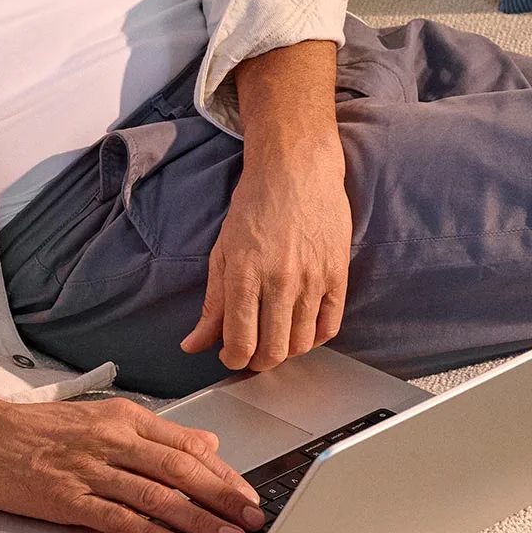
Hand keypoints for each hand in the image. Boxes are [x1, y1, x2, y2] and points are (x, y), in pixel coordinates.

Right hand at [0, 396, 264, 532]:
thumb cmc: (37, 430)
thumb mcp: (101, 417)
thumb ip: (155, 433)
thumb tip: (206, 446)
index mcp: (123, 418)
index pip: (187, 446)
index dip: (225, 474)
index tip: (251, 497)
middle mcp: (112, 440)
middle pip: (181, 471)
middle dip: (224, 499)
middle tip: (255, 521)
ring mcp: (90, 470)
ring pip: (157, 496)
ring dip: (198, 521)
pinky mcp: (67, 498)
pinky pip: (117, 517)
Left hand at [182, 146, 351, 370]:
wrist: (296, 170)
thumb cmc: (255, 206)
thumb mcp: (222, 251)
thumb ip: (212, 303)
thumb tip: (193, 344)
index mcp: (244, 274)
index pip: (240, 342)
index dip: (232, 360)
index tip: (230, 357)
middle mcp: (280, 281)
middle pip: (273, 351)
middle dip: (258, 362)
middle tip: (252, 353)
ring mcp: (312, 279)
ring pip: (301, 344)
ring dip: (285, 351)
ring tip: (274, 339)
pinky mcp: (338, 276)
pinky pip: (329, 327)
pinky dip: (314, 339)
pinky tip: (300, 330)